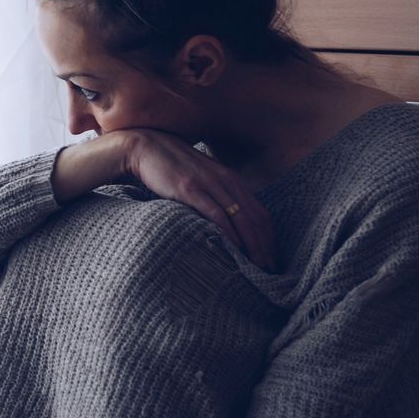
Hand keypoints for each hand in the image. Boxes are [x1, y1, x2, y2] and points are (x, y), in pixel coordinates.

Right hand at [118, 129, 277, 271]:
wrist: (148, 147)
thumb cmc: (171, 167)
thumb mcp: (201, 179)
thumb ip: (215, 195)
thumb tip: (223, 220)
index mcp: (232, 180)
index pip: (260, 213)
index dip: (269, 239)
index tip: (270, 259)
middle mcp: (226, 181)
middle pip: (255, 219)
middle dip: (264, 247)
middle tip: (268, 271)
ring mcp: (210, 185)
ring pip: (241, 219)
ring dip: (251, 245)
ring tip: (255, 266)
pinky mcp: (191, 190)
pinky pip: (216, 214)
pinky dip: (228, 233)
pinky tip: (234, 249)